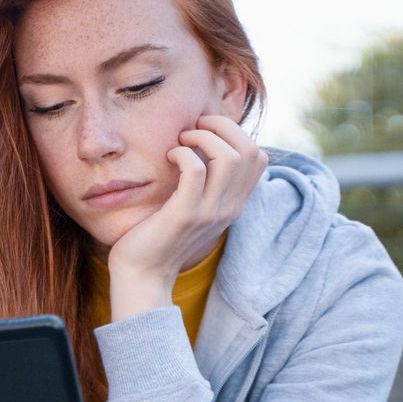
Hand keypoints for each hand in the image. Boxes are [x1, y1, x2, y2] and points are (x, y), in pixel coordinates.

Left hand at [105, 114, 267, 312]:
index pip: (259, 158)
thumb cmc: (161, 234)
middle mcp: (229, 208)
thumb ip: (206, 183)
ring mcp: (209, 212)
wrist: (143, 274)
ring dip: (203, 137)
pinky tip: (168, 157)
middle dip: (222, 127)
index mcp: (234, 204)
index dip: (236, 134)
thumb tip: (203, 143)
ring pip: (228, 158)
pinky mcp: (184, 215)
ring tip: (181, 140)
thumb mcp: (194, 207)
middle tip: (194, 128)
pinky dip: (182, 153)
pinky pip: (193, 170)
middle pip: (249, 151)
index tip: (207, 132)